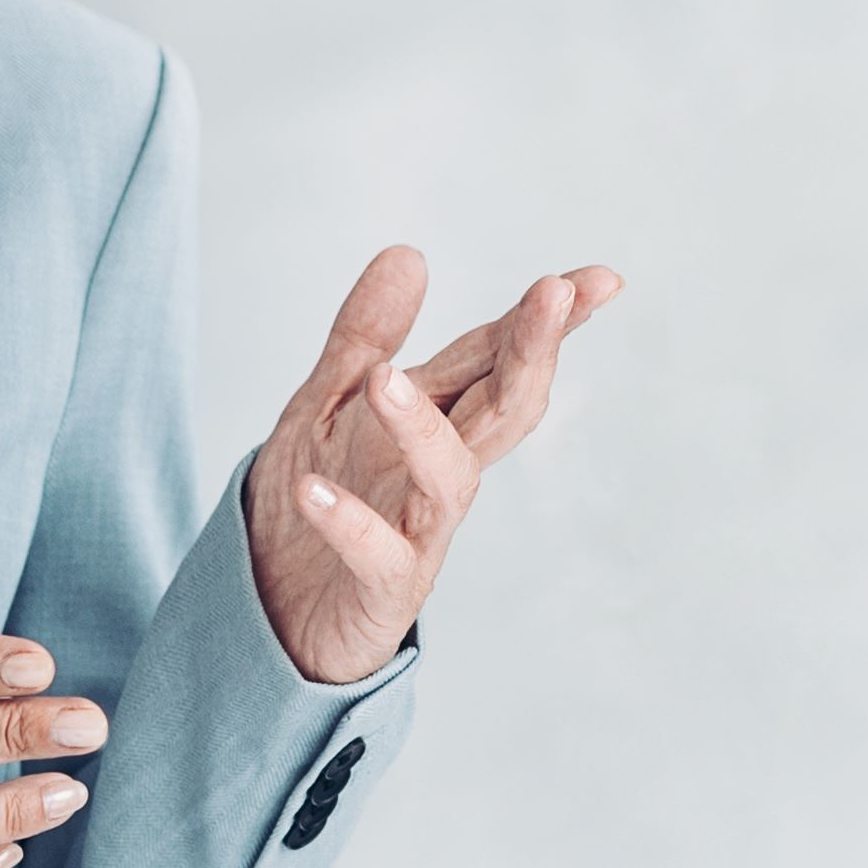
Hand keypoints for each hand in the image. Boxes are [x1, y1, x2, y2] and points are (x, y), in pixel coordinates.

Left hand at [243, 246, 623, 687]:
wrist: (271, 614)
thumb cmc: (312, 505)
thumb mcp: (328, 404)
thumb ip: (366, 335)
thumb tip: (410, 253)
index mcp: (435, 421)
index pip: (498, 359)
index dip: (547, 319)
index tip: (596, 279)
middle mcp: (438, 473)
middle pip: (502, 408)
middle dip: (531, 351)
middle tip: (555, 293)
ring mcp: (418, 533)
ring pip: (447, 480)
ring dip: (420, 429)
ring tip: (385, 380)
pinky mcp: (383, 590)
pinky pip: (375, 554)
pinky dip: (348, 522)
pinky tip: (311, 491)